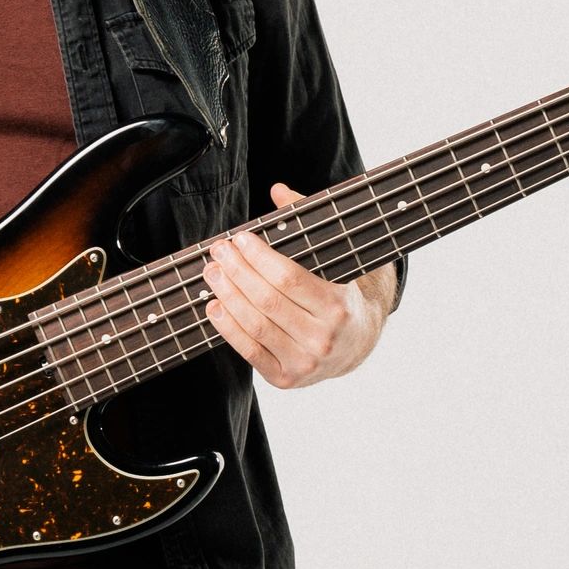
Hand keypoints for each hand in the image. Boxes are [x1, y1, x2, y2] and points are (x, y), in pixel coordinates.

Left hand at [202, 183, 386, 388]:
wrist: (356, 345)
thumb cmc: (340, 294)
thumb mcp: (333, 259)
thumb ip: (307, 221)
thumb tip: (278, 190)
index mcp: (339, 305)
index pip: (288, 278)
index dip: (258, 257)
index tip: (239, 239)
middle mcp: (324, 338)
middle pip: (267, 300)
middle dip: (236, 272)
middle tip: (218, 251)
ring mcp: (305, 363)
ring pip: (255, 325)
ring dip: (227, 296)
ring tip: (212, 273)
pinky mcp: (286, 379)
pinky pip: (249, 352)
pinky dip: (227, 328)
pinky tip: (214, 306)